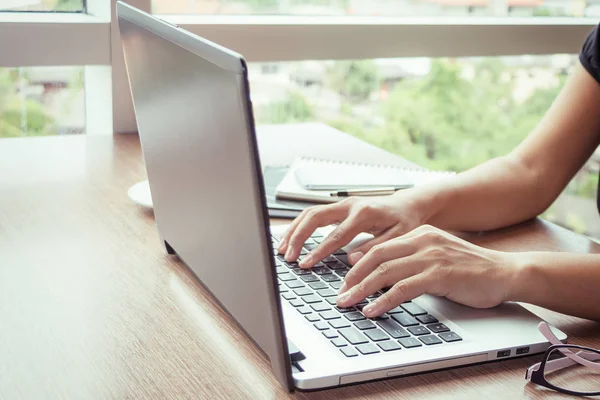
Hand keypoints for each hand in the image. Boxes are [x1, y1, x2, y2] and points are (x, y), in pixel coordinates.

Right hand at [277, 192, 425, 267]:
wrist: (407, 205)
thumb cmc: (405, 222)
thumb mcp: (399, 237)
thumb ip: (375, 248)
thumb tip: (352, 259)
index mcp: (364, 214)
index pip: (335, 235)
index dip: (318, 251)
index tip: (305, 264)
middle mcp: (350, 205)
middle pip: (315, 217)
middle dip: (298, 237)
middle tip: (288, 256)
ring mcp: (342, 204)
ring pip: (310, 213)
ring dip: (294, 230)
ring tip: (282, 248)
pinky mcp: (338, 207)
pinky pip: (313, 213)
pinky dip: (299, 225)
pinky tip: (291, 238)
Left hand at [336, 225, 519, 317]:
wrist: (506, 272)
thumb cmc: (471, 269)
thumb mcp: (436, 258)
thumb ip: (411, 262)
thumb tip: (381, 277)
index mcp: (420, 234)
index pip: (379, 247)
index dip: (357, 265)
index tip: (344, 281)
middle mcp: (423, 241)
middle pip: (376, 257)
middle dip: (353, 277)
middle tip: (339, 294)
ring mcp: (431, 256)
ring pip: (385, 272)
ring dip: (361, 290)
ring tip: (347, 303)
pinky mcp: (439, 274)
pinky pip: (403, 288)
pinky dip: (383, 300)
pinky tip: (372, 310)